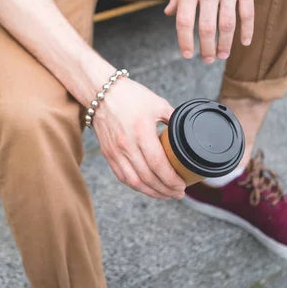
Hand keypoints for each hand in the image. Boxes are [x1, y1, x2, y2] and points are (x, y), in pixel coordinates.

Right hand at [92, 78, 185, 199]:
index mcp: (142, 131)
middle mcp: (127, 145)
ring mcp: (115, 151)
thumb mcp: (157, 103)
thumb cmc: (130, 95)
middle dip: (165, 190)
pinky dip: (136, 186)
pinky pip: (122, 177)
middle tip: (178, 193)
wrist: (100, 92)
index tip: (182, 185)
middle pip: (148, 178)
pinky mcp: (108, 154)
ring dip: (151, 192)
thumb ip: (173, 118)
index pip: (159, 164)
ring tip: (165, 195)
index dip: (171, 180)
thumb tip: (186, 131)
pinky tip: (147, 188)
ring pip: (134, 182)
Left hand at [164, 0, 259, 62]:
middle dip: (206, 49)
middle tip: (207, 60)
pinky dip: (246, 31)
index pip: (184, 21)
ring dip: (225, 44)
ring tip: (222, 55)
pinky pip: (247, 14)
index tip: (187, 54)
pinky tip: (244, 43)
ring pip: (227, 25)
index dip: (185, 41)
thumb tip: (168, 14)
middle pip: (206, 28)